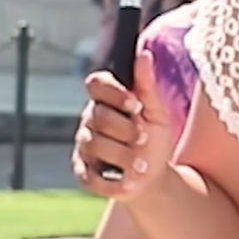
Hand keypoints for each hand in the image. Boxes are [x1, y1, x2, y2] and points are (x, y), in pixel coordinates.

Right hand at [74, 70, 172, 197]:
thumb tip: (143, 54)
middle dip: (125, 129)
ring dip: (123, 156)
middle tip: (144, 138)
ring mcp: (84, 146)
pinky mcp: (82, 172)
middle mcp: (90, 121)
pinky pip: (88, 175)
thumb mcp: (156, 113)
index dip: (113, 92)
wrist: (152, 177)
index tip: (135, 105)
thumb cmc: (153, 140)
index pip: (96, 83)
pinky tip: (129, 183)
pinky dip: (110, 182)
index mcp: (107, 101)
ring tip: (142, 167)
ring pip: (94, 145)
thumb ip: (147, 86)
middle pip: (98, 116)